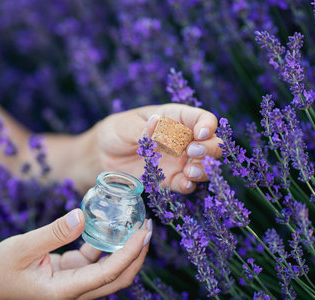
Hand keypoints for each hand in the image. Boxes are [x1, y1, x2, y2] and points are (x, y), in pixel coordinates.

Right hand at [0, 209, 151, 299]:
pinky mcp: (68, 272)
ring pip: (108, 270)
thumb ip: (53, 233)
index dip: (130, 254)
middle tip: (147, 227)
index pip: (108, 275)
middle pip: (117, 278)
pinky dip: (104, 244)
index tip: (144, 232)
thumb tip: (81, 216)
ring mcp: (72, 282)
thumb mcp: (21, 248)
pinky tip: (110, 226)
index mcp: (64, 290)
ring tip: (135, 224)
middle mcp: (74, 290)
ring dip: (124, 249)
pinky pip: (93, 260)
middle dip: (137, 254)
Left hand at [94, 104, 221, 193]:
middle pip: (211, 144)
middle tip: (192, 152)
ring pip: (204, 166)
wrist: (103, 154)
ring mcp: (179, 161)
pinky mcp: (171, 179)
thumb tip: (159, 127)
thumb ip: (144, 130)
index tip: (199, 134)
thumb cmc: (116, 131)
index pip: (202, 119)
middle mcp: (183, 140)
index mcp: (175, 118)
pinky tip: (183, 183)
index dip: (207, 125)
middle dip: (208, 149)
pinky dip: (189, 185)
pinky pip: (187, 184)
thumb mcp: (126, 127)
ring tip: (189, 171)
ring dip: (203, 169)